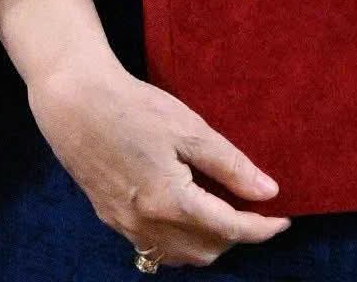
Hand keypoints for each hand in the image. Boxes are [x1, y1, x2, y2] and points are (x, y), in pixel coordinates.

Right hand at [26, 56, 288, 268]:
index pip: (229, 229)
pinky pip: (155, 247)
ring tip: (221, 211)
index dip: (261, 228)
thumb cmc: (132, 105)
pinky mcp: (110, 218)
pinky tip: (184, 213)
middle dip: (235, 236)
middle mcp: (148, 224)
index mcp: (171, 201)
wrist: (73, 100)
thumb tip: (268, 192)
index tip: (283, 220)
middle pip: (207, 250)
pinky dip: (179, 240)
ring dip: (208, 242)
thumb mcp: (187, 127)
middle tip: (250, 208)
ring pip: (180, 256)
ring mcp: (126, 226)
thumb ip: (230, 164)